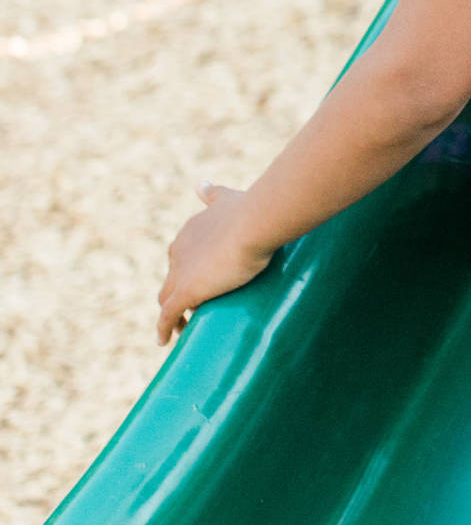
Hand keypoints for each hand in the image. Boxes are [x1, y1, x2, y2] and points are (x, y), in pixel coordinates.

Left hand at [158, 184, 275, 344]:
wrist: (253, 223)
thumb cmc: (249, 211)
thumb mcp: (227, 198)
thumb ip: (213, 193)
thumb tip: (200, 184)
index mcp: (189, 231)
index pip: (182, 255)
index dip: (189, 269)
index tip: (203, 280)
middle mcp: (178, 250)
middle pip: (173, 277)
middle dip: (180, 291)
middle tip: (197, 305)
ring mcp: (180, 271)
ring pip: (167, 298)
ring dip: (172, 313)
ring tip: (184, 327)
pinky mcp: (186, 291)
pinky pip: (167, 315)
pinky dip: (163, 328)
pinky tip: (164, 340)